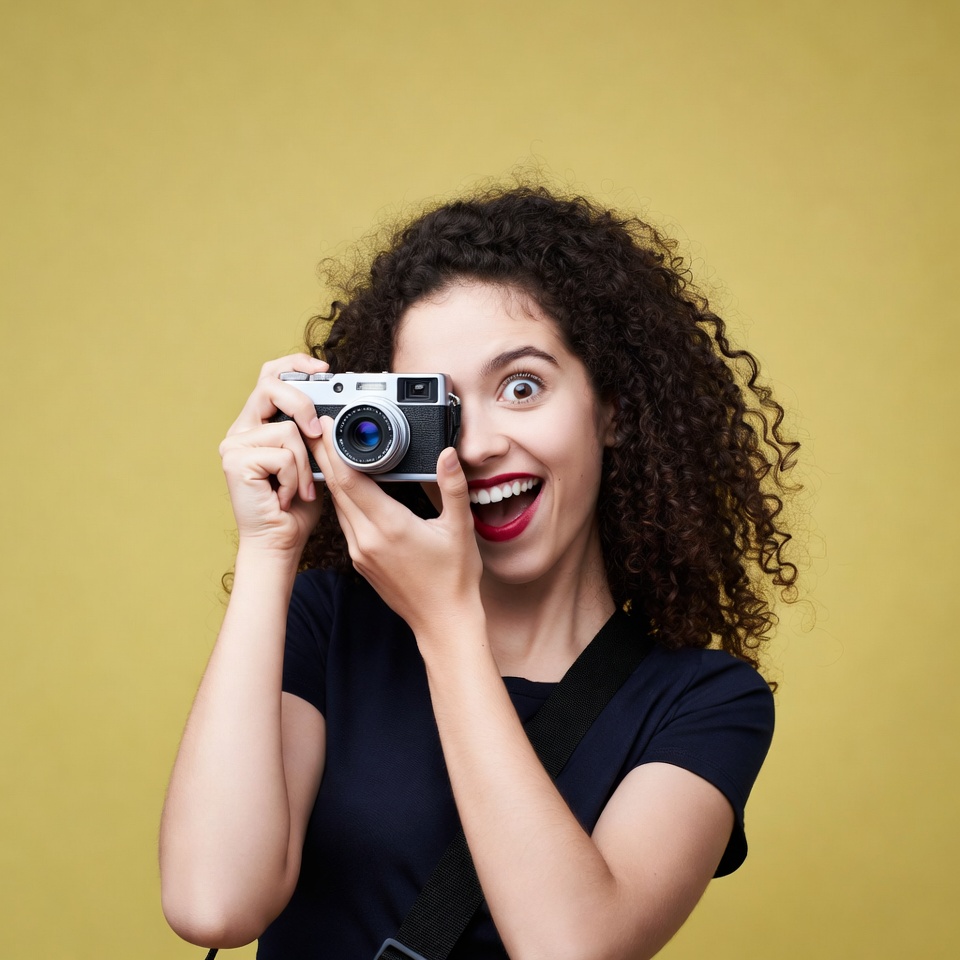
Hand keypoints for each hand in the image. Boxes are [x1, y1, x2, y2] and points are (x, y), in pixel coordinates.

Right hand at [219, 354, 327, 555]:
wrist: (280, 542)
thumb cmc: (296, 507)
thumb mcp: (312, 462)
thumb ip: (313, 434)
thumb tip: (327, 412)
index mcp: (258, 425)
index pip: (270, 377)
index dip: (295, 365)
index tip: (324, 369)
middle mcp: (241, 430)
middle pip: (271, 385)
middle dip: (303, 402)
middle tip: (316, 432)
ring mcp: (234, 444)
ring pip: (288, 429)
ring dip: (305, 465)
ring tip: (299, 489)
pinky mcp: (235, 460)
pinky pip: (284, 454)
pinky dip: (296, 478)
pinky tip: (285, 496)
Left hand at [312, 426, 482, 634]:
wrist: (443, 622)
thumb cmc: (454, 579)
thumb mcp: (460, 528)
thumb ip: (453, 486)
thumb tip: (447, 453)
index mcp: (389, 526)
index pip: (349, 479)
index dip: (333, 449)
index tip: (327, 425)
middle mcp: (366, 539)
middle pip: (336, 488)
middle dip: (325, 455)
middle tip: (318, 427)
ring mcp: (359, 552)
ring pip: (338, 505)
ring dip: (332, 477)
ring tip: (327, 450)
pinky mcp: (360, 561)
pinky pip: (345, 522)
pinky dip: (343, 499)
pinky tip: (348, 487)